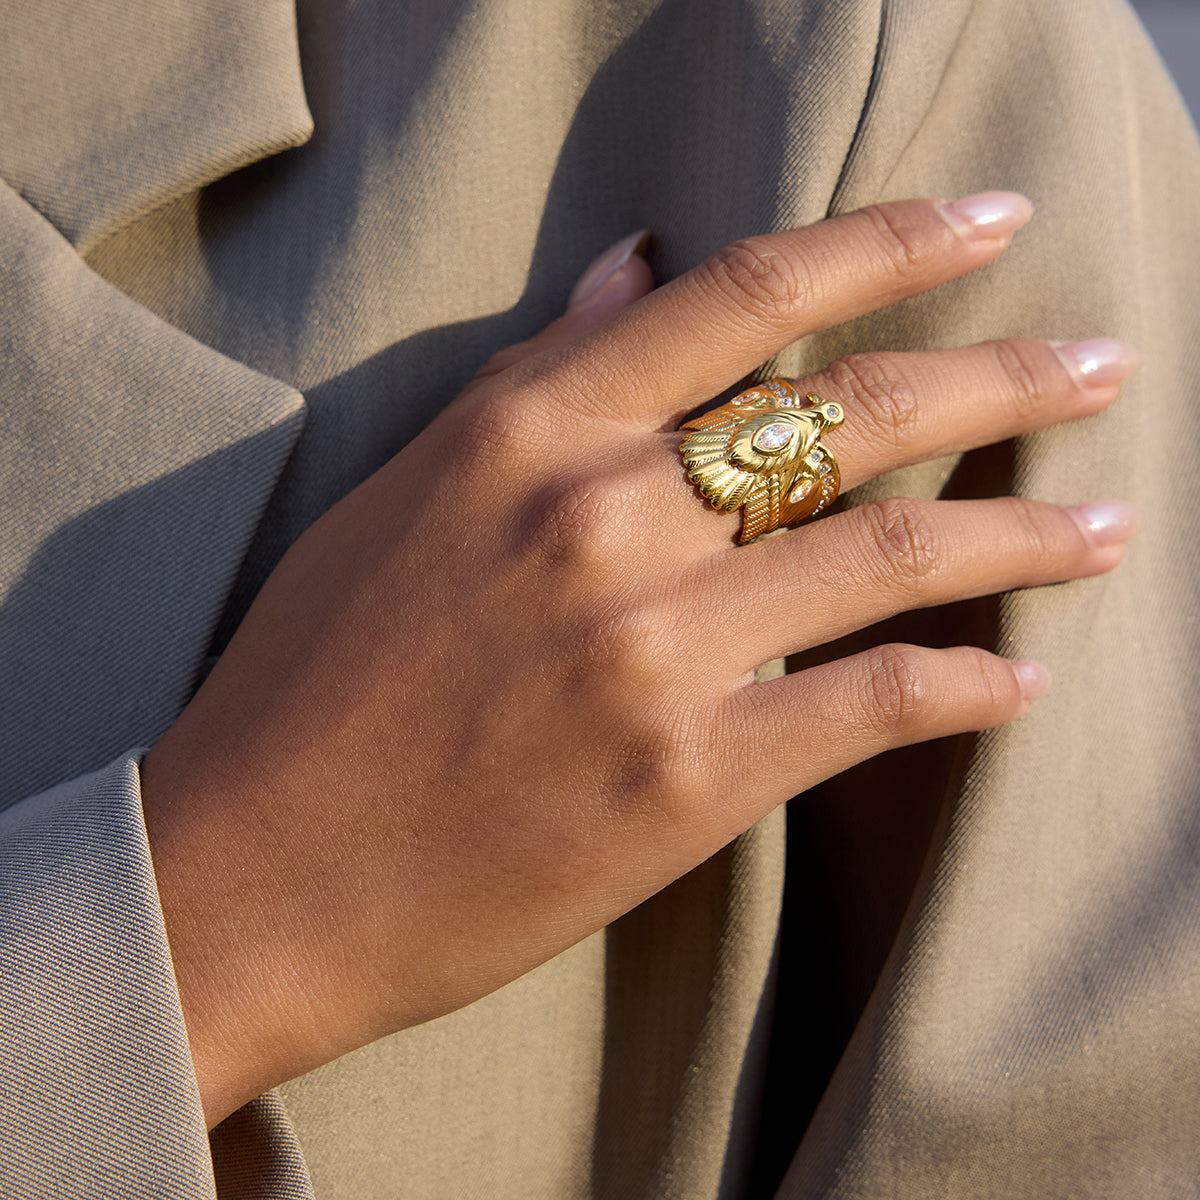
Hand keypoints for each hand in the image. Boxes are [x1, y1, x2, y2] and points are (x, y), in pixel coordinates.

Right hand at [140, 193, 1138, 1126]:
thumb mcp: (407, 495)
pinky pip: (871, 707)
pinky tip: (1016, 683)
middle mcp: (603, 518)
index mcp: (528, 432)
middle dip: (1003, 375)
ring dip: (1026, 538)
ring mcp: (652, 650)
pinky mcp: (685, 780)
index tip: (989, 218)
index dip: (892, 241)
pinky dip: (963, 690)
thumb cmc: (309, 681)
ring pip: (892, 554)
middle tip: (1104, 360)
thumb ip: (535, 375)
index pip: (750, 295)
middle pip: (853, 412)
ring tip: (1111, 531)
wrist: (253, 869)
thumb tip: (632, 265)